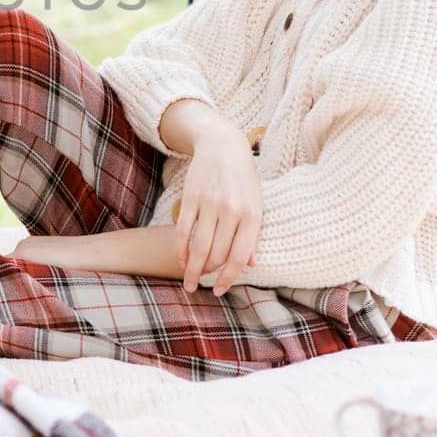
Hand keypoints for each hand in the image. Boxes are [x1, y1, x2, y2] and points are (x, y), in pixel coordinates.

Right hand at [172, 125, 262, 296]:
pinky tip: (180, 259)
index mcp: (252, 216)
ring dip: (191, 268)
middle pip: (216, 255)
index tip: (219, 290)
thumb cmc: (243, 180)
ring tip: (188, 280)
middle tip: (199, 285)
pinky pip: (183, 230)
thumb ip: (253, 235)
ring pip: (198, 246)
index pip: (239, 257)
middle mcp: (232, 211)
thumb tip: (251, 264)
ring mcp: (210, 203)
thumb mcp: (256, 204)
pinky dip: (180, 249)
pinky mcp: (191, 197)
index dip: (228, 278)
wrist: (223, 146)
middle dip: (206, 275)